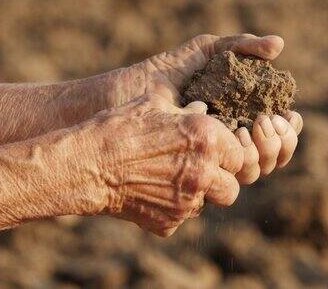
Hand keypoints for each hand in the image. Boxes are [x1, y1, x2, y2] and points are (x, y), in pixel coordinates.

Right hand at [74, 93, 264, 235]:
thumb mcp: (154, 105)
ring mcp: (187, 202)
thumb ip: (185, 110)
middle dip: (221, 180)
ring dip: (200, 194)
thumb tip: (200, 109)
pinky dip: (172, 208)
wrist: (88, 164)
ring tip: (176, 180)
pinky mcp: (169, 223)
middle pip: (233, 186)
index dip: (228, 152)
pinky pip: (182, 217)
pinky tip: (152, 191)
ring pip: (209, 204)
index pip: (240, 154)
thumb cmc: (119, 127)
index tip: (215, 150)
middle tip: (202, 170)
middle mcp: (204, 172)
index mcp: (208, 139)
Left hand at [105, 34, 302, 181]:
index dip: (289, 128)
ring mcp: (213, 160)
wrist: (126, 96)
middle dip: (280, 142)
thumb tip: (280, 44)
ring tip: (248, 128)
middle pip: (274, 157)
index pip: (279, 132)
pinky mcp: (196, 172)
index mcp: (240, 117)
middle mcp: (230, 142)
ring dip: (262, 152)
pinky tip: (230, 139)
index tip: (286, 114)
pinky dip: (239, 162)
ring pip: (255, 170)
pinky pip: (227, 181)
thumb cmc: (163, 74)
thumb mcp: (204, 52)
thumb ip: (241, 45)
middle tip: (265, 122)